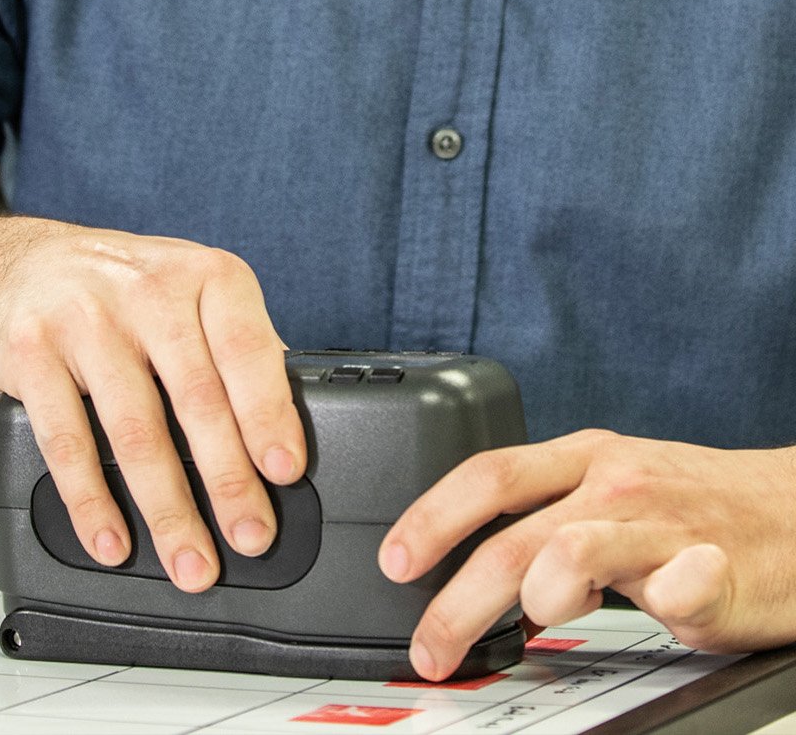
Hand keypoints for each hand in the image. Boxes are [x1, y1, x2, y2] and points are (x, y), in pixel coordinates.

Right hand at [0, 219, 305, 592]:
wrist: (15, 267)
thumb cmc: (120, 291)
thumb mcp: (188, 293)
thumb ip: (234, 347)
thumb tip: (283, 426)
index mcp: (200, 276)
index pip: (245, 349)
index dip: (268, 414)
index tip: (283, 471)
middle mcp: (145, 291)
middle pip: (196, 398)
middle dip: (228, 481)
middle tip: (249, 537)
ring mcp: (84, 320)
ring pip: (134, 431)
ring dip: (167, 509)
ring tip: (190, 561)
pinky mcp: (31, 353)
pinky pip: (66, 442)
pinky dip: (91, 502)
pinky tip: (112, 539)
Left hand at [378, 430, 795, 679]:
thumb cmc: (695, 506)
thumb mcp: (607, 493)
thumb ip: (542, 527)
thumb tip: (471, 582)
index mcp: (581, 461)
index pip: (486, 476)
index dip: (431, 517)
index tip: (393, 561)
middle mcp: (615, 484)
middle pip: (513, 536)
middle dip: (457, 600)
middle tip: (430, 647)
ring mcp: (665, 524)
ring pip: (573, 551)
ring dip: (539, 596)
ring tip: (538, 623)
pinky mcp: (717, 569)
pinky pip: (678, 582)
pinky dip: (659, 597)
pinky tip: (654, 607)